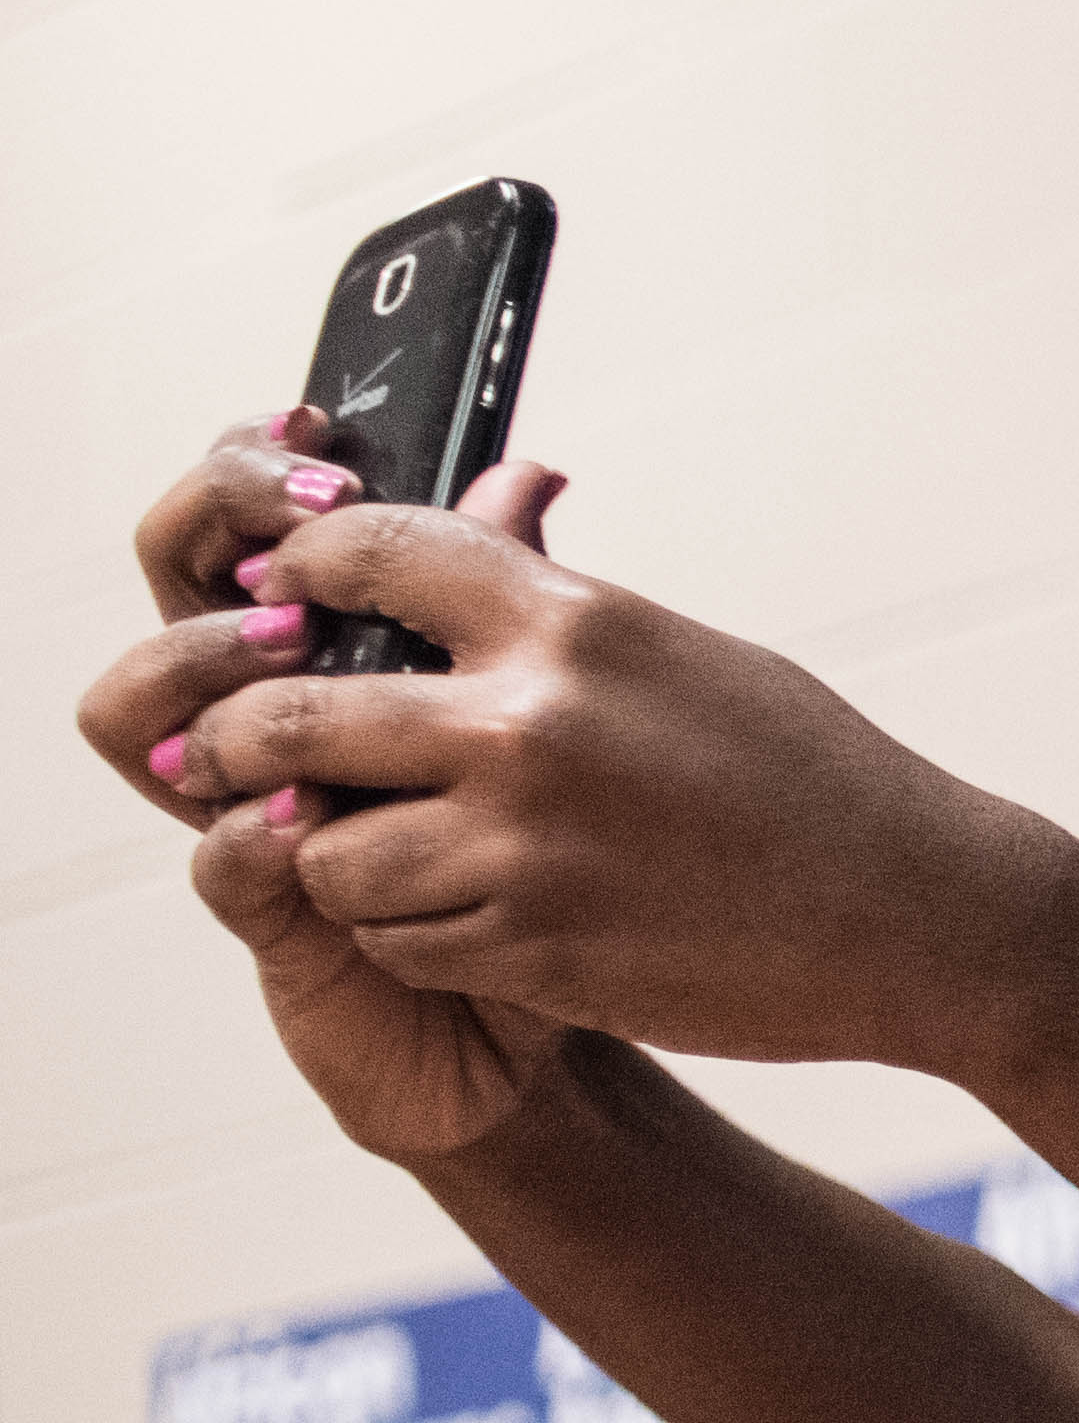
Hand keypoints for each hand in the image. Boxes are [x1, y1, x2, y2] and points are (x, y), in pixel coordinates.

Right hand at [76, 442, 576, 1163]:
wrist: (596, 993)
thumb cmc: (568, 838)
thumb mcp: (557, 709)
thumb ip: (522, 597)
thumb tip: (529, 473)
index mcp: (328, 645)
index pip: (241, 521)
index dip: (254, 466)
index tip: (319, 430)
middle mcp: (268, 714)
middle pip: (168, 582)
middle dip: (218, 527)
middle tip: (308, 509)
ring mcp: (251, 810)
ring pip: (138, 711)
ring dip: (200, 662)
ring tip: (291, 647)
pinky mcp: (275, 920)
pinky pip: (219, 859)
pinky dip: (252, 826)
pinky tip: (309, 806)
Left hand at [91, 434, 1078, 1079]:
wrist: (923, 918)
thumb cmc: (818, 782)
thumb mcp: (687, 658)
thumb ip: (557, 609)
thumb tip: (469, 536)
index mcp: (573, 626)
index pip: (365, 555)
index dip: (294, 575)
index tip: (273, 601)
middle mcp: (529, 729)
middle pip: (292, 716)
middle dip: (245, 739)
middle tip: (239, 754)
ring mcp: (524, 849)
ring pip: (326, 853)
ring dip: (334, 857)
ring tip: (379, 856)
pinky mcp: (534, 953)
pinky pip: (397, 942)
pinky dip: (406, 935)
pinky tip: (463, 919)